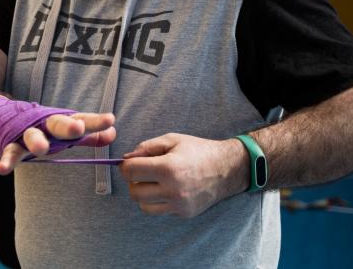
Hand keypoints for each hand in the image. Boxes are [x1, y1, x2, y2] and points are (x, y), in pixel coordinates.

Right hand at [0, 112, 116, 174]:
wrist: (5, 116)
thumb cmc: (44, 128)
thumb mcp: (67, 132)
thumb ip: (90, 135)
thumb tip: (113, 133)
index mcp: (62, 122)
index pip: (81, 120)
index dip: (95, 121)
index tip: (110, 120)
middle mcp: (45, 124)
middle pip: (57, 123)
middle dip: (67, 126)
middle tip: (78, 128)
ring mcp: (27, 133)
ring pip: (31, 135)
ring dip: (36, 141)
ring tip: (40, 149)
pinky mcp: (10, 143)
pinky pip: (9, 152)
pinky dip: (5, 161)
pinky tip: (1, 170)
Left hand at [118, 133, 245, 217]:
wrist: (227, 169)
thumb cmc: (198, 150)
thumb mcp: (172, 140)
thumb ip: (145, 147)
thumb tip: (125, 159)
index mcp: (168, 168)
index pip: (131, 171)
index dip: (125, 166)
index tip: (129, 163)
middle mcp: (173, 189)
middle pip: (134, 192)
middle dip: (132, 181)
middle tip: (141, 172)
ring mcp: (179, 204)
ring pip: (143, 205)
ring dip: (142, 193)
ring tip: (153, 182)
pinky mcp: (184, 213)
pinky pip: (159, 210)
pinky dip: (156, 201)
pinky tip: (165, 190)